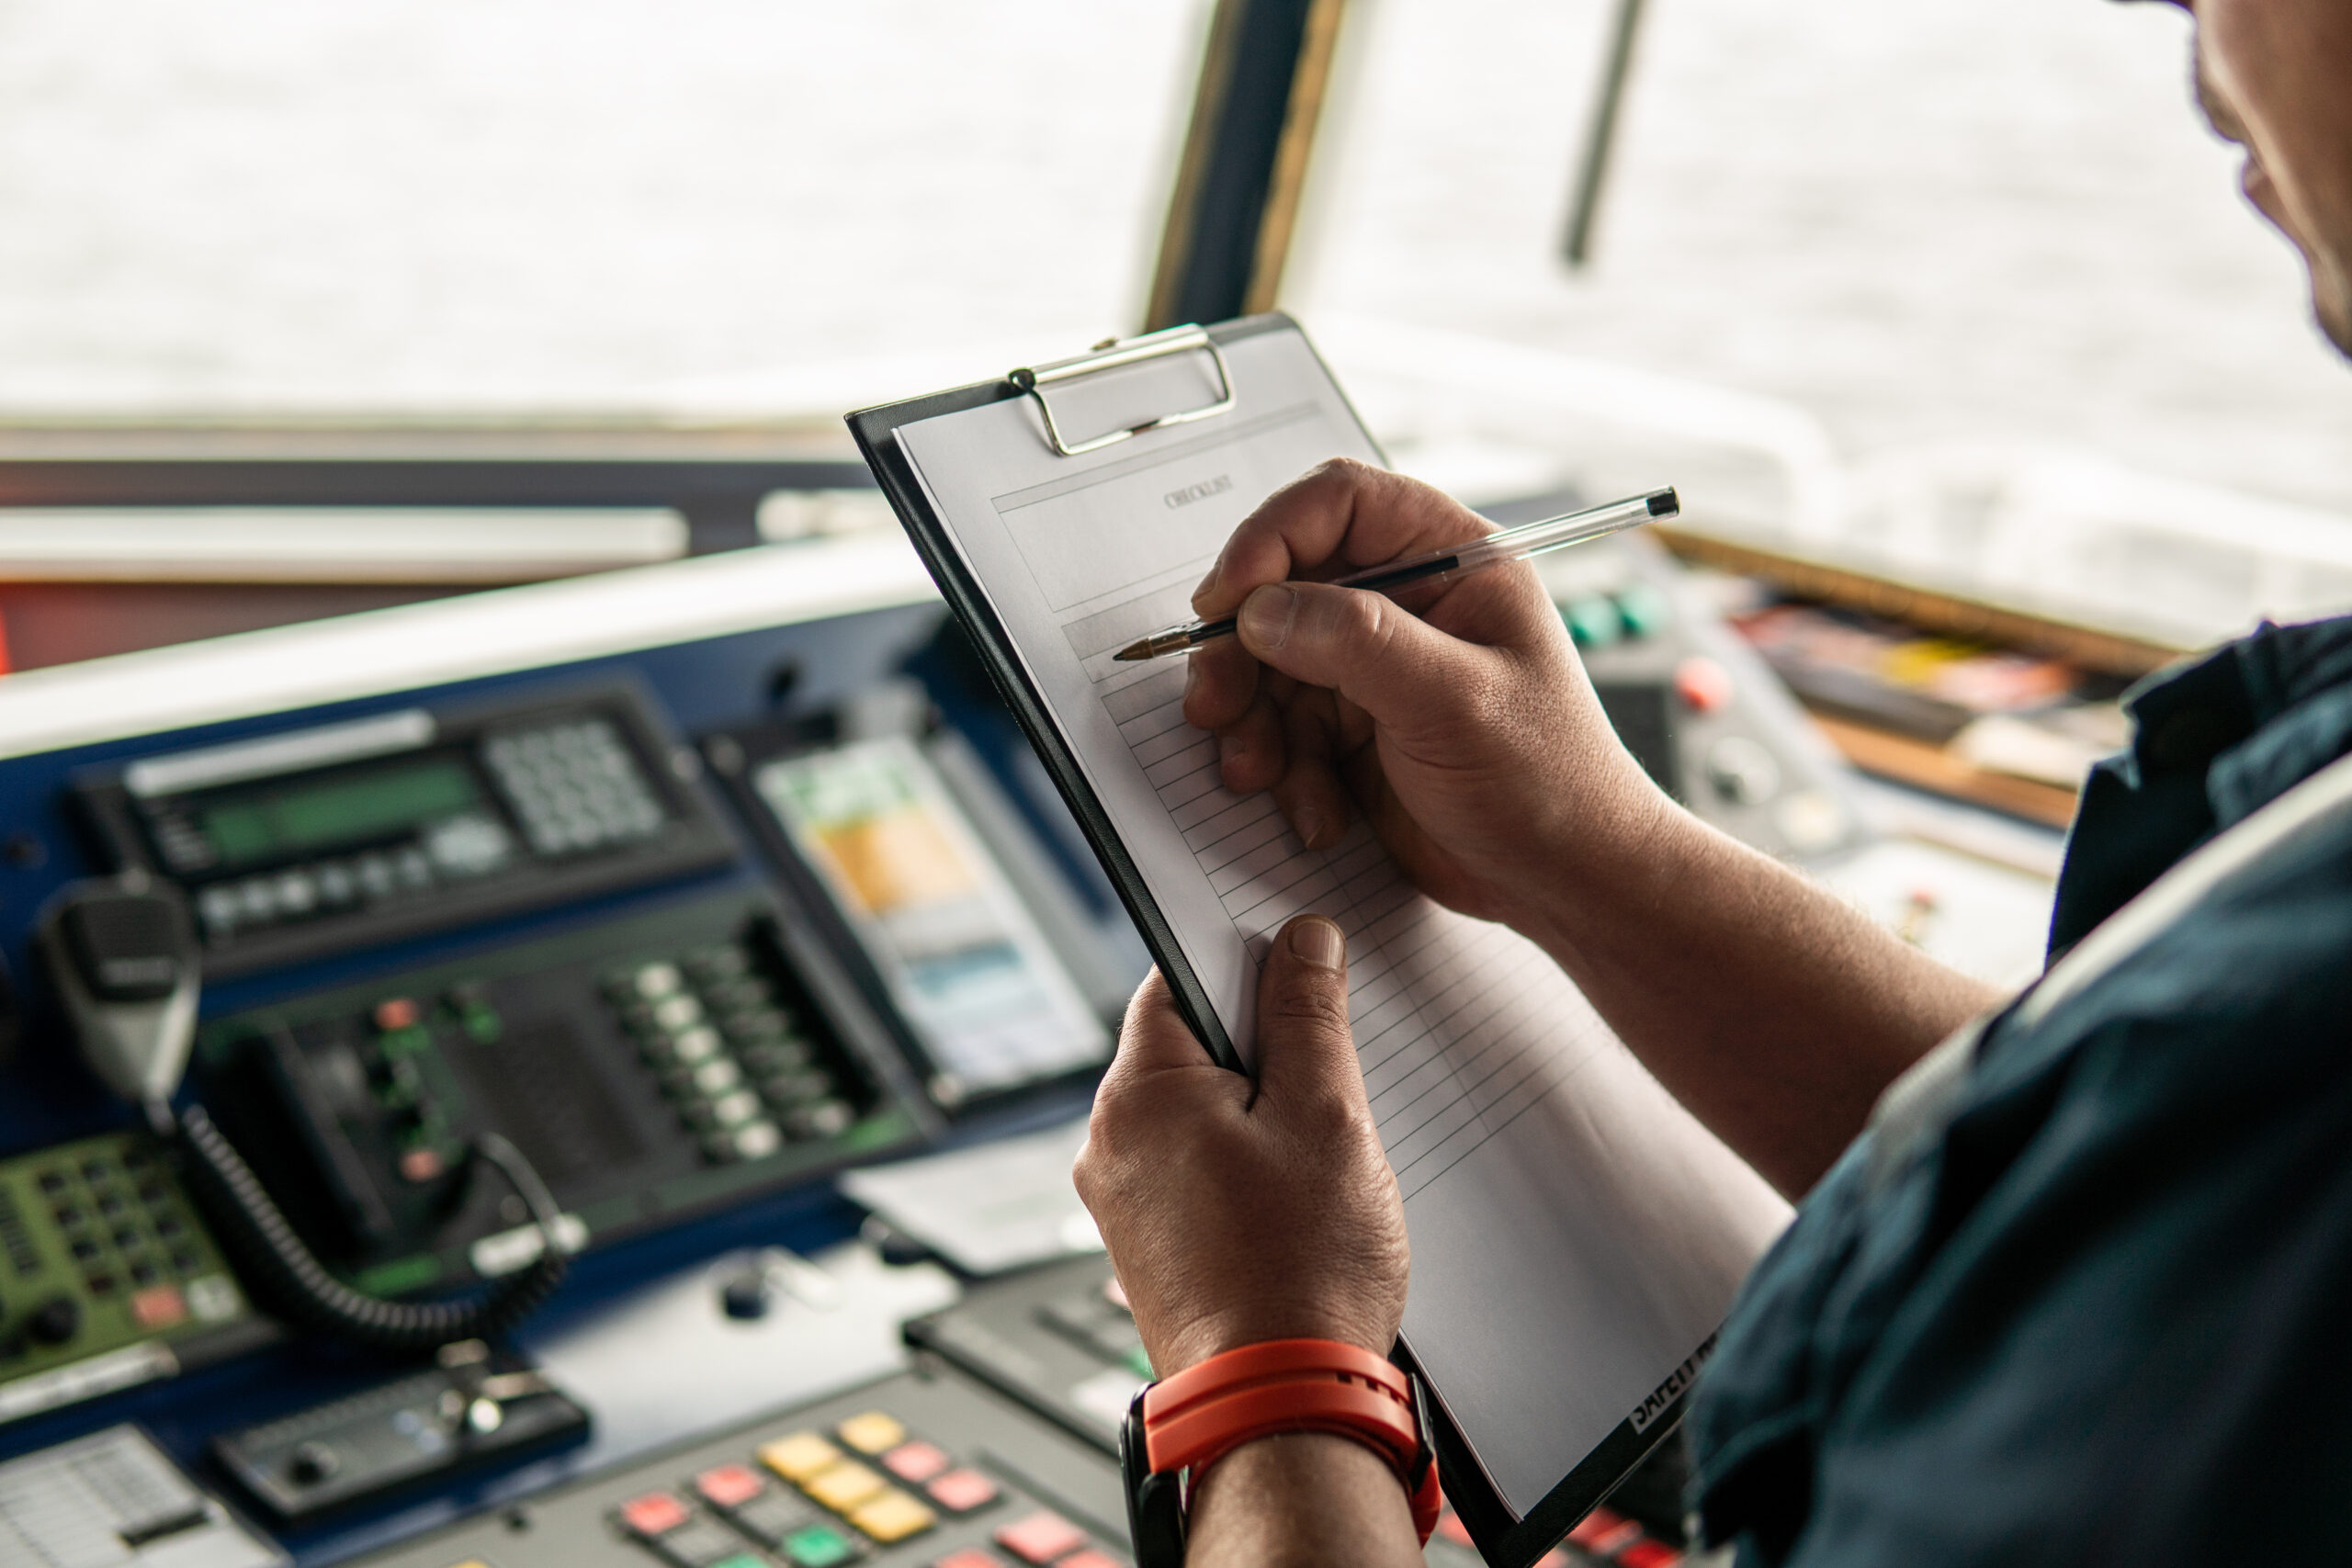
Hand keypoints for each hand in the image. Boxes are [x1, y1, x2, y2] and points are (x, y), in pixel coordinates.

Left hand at [1073, 915, 1407, 1375]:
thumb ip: (1309, 1016)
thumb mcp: (1326, 1116)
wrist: (1279, 1405)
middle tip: (1330, 1081)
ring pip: (1196, 1112)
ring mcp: (1120, 1201)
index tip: (1299, 970)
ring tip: (1317, 1157)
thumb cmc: (1301, 1271)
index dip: (1245, 963)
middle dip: (1261, 1050)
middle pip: (1188, 1047)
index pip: (1178, 978)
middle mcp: (1108, 1143)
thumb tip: (1301, 941)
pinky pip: (1192, 1171)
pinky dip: (1242, 1167)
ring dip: (1257, 1114)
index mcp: (1138, 1094)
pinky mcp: (1145, 1247)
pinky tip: (1294, 1202)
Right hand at [1184, 458, 1669, 938]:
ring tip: (1261, 773)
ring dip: (1254, 723)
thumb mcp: (1454, 702)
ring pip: (1270, 664)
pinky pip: (1284, 728)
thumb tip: (1262, 609)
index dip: (1270, 539)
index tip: (1227, 601)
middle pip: (1284, 587)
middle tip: (1215, 703)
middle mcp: (1409, 603)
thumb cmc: (1548, 782)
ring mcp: (1378, 668)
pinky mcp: (1356, 728)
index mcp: (1453, 561)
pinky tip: (1318, 809)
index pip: (1339, 504)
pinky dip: (1282, 770)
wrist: (1563, 883)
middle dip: (1242, 651)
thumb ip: (1356, 642)